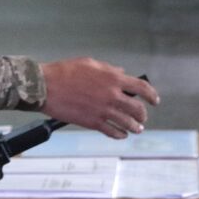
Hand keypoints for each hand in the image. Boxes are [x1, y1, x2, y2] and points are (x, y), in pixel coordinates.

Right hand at [40, 59, 158, 138]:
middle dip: (142, 114)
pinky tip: (120, 134)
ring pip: (128, 123)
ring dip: (135, 127)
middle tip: (142, 117)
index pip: (142, 88)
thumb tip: (121, 73)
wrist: (44, 86)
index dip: (151, 95)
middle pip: (137, 109)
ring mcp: (103, 111)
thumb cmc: (63, 72)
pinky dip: (119, 134)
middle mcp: (112, 96)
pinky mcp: (92, 122)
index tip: (154, 100)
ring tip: (137, 129)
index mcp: (113, 79)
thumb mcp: (88, 63)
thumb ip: (108, 69)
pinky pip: (112, 132)